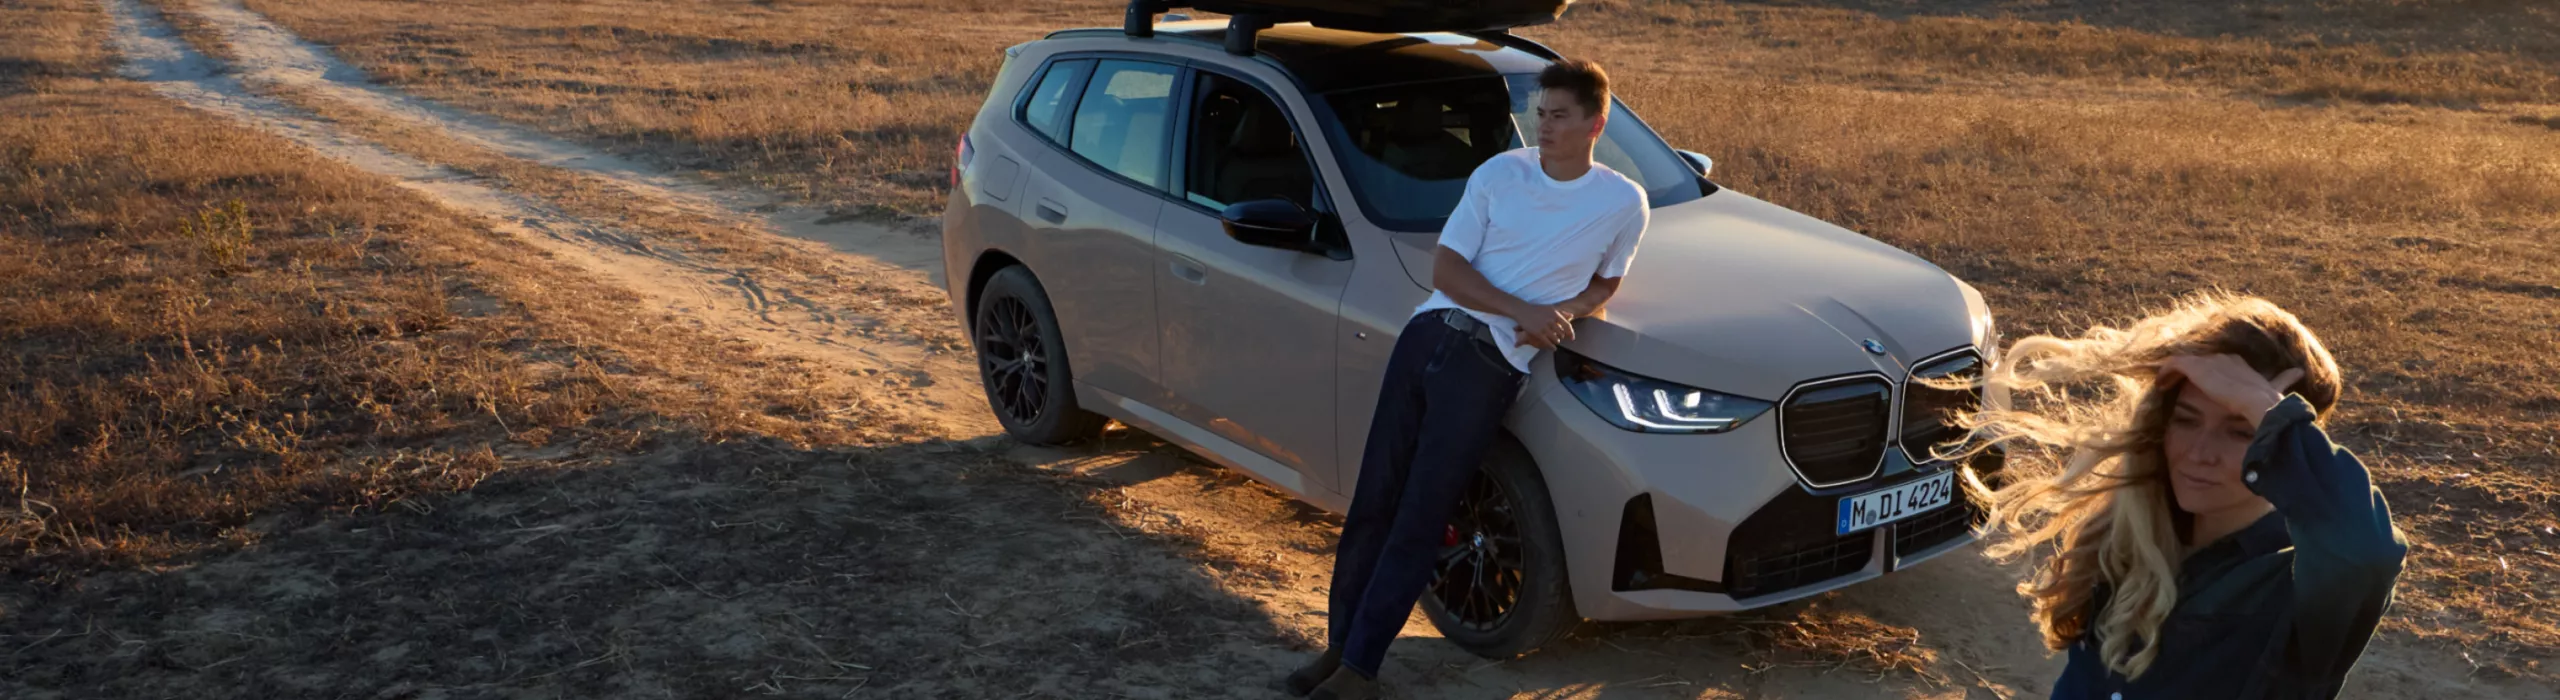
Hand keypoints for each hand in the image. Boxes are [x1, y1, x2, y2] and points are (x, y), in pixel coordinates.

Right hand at [1510, 304, 1572, 349]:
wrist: (1523, 311)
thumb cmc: (1537, 309)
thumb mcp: (1551, 308)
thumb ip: (1562, 312)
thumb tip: (1572, 316)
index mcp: (1555, 314)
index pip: (1567, 326)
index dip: (1571, 333)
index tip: (1572, 338)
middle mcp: (1551, 321)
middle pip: (1561, 333)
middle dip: (1561, 337)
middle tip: (1561, 338)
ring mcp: (1544, 327)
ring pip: (1555, 339)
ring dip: (1556, 341)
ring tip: (1556, 341)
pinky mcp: (1538, 333)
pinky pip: (1548, 342)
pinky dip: (1552, 346)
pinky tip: (1553, 348)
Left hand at [2157, 354, 2304, 428]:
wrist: (2262, 406)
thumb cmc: (2269, 404)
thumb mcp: (2274, 390)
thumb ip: (2284, 380)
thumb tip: (2300, 371)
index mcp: (2240, 364)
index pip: (2219, 361)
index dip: (2207, 369)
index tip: (2198, 382)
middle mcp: (2226, 358)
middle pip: (2200, 359)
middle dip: (2188, 370)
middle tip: (2175, 381)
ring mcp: (2212, 361)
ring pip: (2185, 361)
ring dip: (2173, 371)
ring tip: (2164, 382)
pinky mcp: (2198, 368)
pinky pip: (2175, 364)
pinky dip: (2166, 372)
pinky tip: (2160, 385)